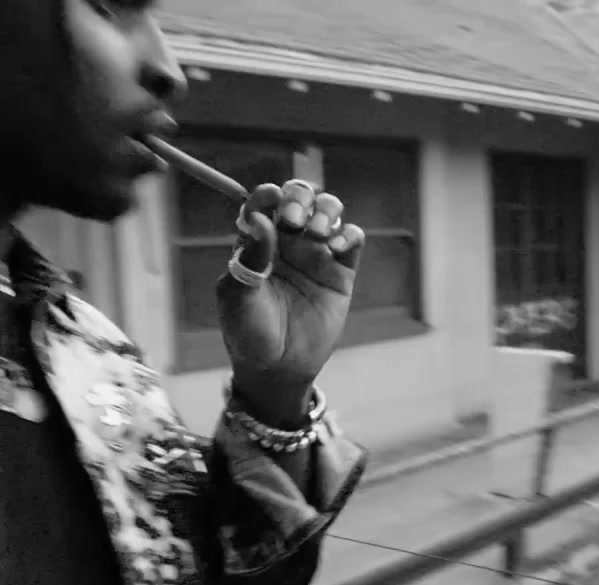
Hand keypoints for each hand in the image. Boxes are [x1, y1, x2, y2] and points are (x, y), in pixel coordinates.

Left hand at [216, 179, 364, 422]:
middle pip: (299, 198)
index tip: (272, 198)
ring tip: (317, 233)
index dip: (268, 194)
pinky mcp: (342, 272)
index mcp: (256, 242)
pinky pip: (352, 240)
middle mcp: (287, 242)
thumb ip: (249, 258)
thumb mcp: (238, 297)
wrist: (279, 368)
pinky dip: (349, 234)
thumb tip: (258, 219)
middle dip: (300, 198)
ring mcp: (316, 255)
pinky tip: (336, 248)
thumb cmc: (249, 333)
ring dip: (326, 211)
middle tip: (294, 220)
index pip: (263, 203)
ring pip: (329, 211)